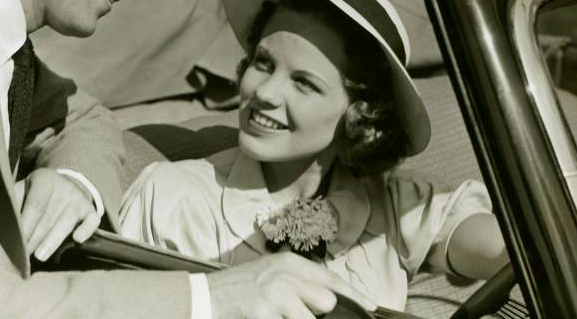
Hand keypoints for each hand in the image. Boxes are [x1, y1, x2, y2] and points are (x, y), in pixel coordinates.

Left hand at [20, 168, 100, 261]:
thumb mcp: (23, 190)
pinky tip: (77, 240)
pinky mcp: (90, 209)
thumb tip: (0, 223)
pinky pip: (92, 220)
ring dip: (52, 241)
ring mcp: (78, 198)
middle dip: (35, 238)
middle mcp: (63, 186)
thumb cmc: (36, 193)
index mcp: (44, 179)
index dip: (26, 225)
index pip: (35, 205)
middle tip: (23, 255)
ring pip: (67, 222)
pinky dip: (86, 230)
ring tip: (40, 256)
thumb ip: (13, 203)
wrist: (63, 184)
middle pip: (48, 217)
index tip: (17, 242)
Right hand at [206, 253, 376, 318]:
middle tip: (290, 311)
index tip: (371, 306)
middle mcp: (286, 273)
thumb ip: (297, 283)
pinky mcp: (269, 310)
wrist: (204, 297)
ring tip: (273, 314)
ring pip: (310, 318)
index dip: (353, 294)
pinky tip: (265, 317)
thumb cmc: (238, 290)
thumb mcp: (269, 275)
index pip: (330, 278)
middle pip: (326, 300)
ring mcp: (278, 292)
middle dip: (315, 313)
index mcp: (288, 263)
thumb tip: (326, 300)